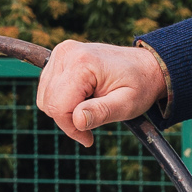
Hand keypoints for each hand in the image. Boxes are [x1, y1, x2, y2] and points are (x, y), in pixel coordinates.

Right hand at [36, 40, 168, 143]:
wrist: (146, 65)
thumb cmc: (139, 85)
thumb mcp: (127, 104)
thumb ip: (102, 112)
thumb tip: (77, 120)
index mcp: (82, 63)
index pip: (58, 106)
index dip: (71, 128)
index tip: (88, 138)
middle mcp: (66, 53)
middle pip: (48, 102)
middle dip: (68, 119)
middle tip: (93, 121)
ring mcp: (61, 53)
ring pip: (45, 97)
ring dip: (65, 109)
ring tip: (92, 104)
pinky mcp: (59, 57)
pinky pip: (48, 89)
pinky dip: (62, 100)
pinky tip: (83, 98)